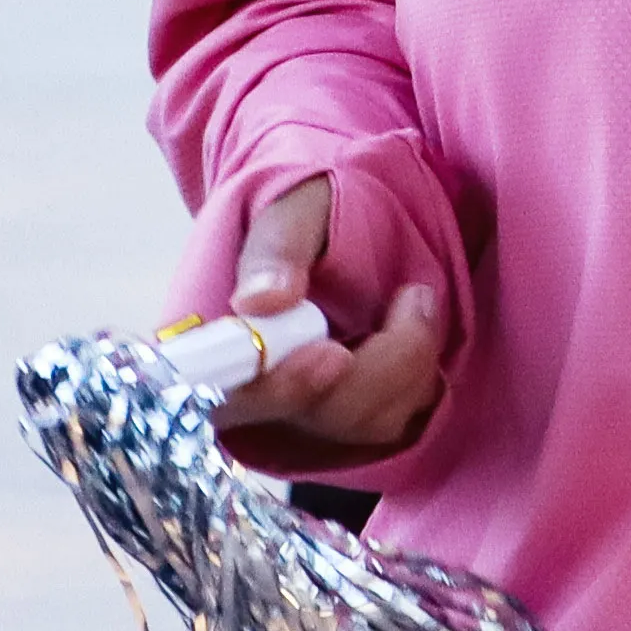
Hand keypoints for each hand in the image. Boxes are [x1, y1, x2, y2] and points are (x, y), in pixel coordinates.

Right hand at [212, 176, 445, 457]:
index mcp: (214, 345)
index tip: (334, 354)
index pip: (229, 400)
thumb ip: (274, 247)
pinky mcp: (347, 420)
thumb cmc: (306, 204)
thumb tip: (258, 301)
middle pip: (308, 420)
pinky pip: (389, 425)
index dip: (280, 391)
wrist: (337, 212)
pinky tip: (413, 330)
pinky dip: (414, 381)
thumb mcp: (291, 205)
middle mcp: (253, 393)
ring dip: (404, 367)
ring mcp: (301, 413)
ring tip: (415, 297)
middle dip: (376, 368)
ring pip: (355, 427)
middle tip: (413, 295)